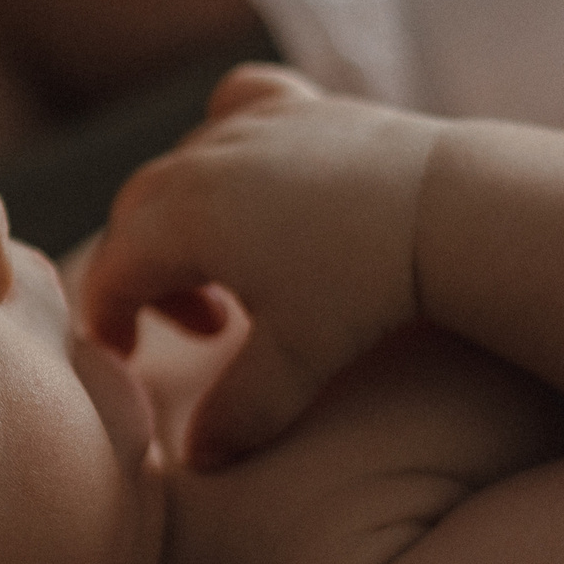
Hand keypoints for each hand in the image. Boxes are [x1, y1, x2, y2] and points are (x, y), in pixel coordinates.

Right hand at [78, 67, 441, 467]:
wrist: (451, 207)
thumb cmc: (368, 287)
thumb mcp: (297, 362)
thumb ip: (238, 414)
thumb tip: (196, 458)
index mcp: (183, 220)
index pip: (112, 272)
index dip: (111, 322)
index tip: (130, 358)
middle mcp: (202, 161)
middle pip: (135, 217)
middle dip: (148, 275)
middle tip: (204, 328)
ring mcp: (249, 125)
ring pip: (180, 168)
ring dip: (186, 223)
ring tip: (238, 274)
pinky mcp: (297, 105)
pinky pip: (234, 109)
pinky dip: (225, 141)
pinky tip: (253, 174)